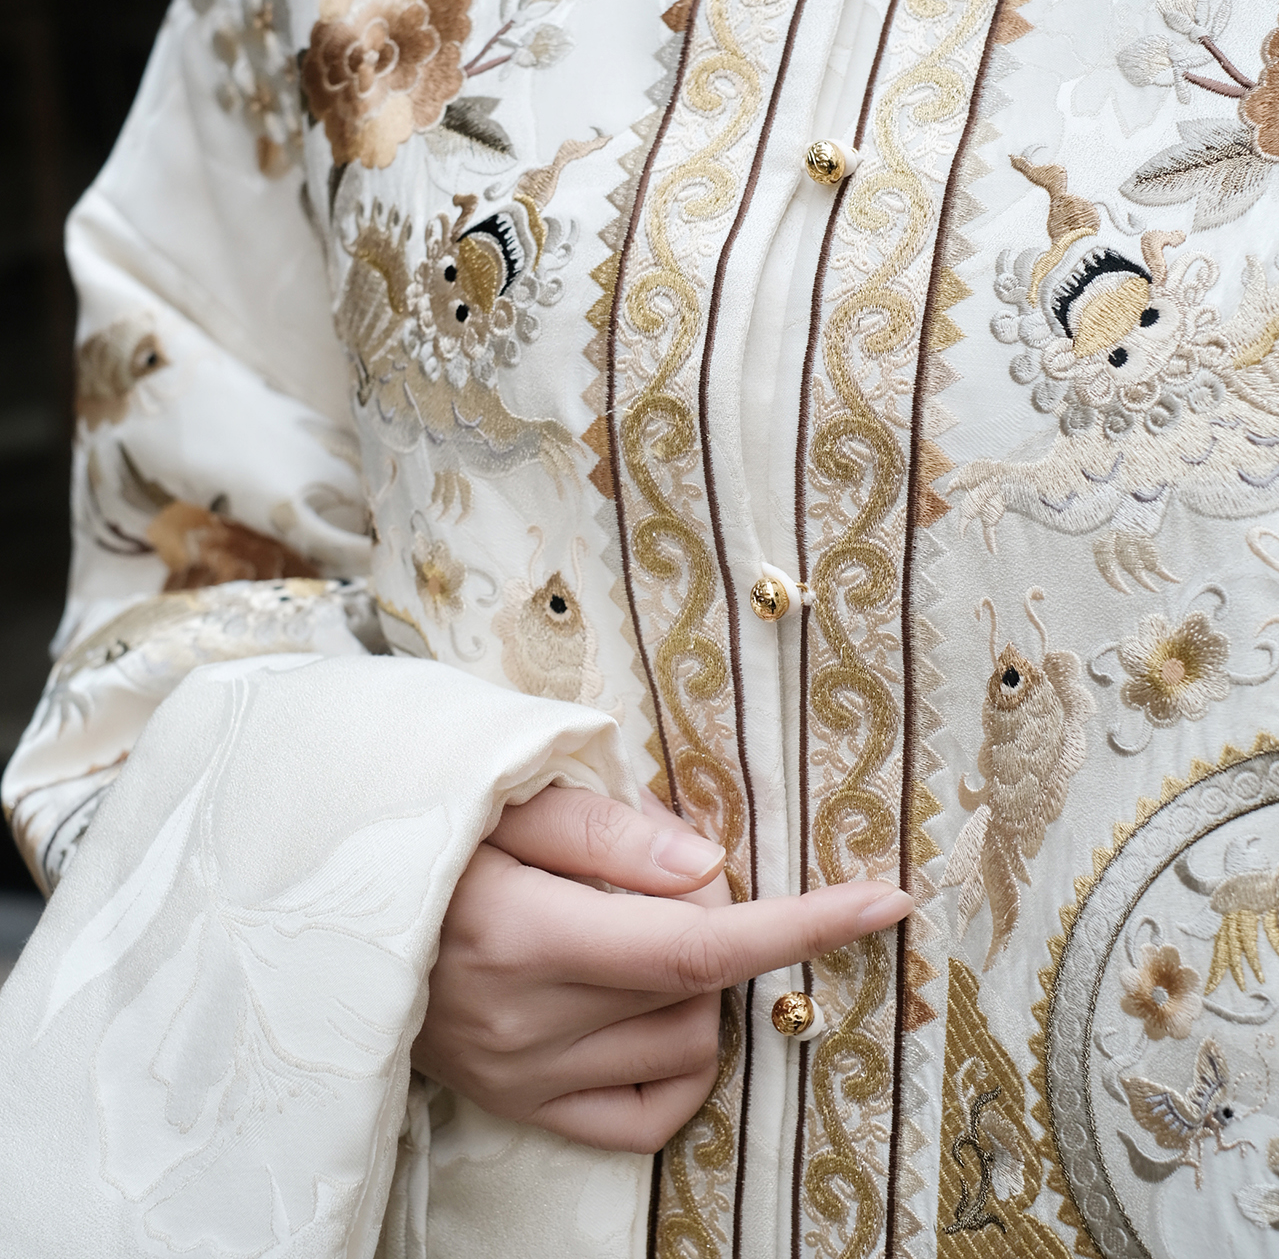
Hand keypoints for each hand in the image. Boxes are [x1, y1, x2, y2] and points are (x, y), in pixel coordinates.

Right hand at [411, 785, 912, 1152]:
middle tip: (662, 869)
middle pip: (699, 990)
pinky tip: (650, 1007)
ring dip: (697, 987)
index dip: (800, 923)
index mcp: (522, 930)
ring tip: (627, 926)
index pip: (695, 940)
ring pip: (686, 1048)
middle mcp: (524, 1020)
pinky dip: (680, 1063)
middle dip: (723, 920)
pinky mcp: (519, 1105)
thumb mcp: (499, 794)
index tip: (886, 899)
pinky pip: (645, 1116)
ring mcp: (521, 1075)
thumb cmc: (421, 825)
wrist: (327, 900)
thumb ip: (604, 830)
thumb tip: (710, 867)